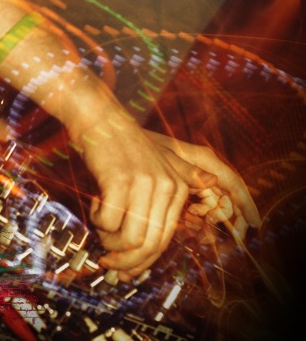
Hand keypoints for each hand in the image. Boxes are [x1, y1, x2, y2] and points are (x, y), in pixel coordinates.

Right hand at [73, 104, 218, 279]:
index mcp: (177, 187)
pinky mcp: (120, 180)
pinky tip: (95, 204)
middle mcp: (166, 186)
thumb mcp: (160, 160)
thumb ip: (178, 183)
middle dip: (124, 262)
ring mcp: (144, 183)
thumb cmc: (123, 143)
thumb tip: (193, 201)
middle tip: (106, 261)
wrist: (99, 117)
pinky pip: (109, 222)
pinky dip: (98, 221)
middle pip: (148, 245)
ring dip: (109, 241)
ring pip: (130, 239)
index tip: (124, 270)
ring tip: (100, 226)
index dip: (142, 261)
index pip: (164, 241)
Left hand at [144, 130, 260, 240]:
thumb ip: (189, 170)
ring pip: (214, 206)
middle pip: (227, 197)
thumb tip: (215, 181)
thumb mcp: (164, 157)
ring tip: (198, 226)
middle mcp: (203, 171)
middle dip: (230, 218)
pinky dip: (198, 220)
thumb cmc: (143, 145)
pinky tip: (189, 224)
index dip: (246, 203)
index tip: (255, 223)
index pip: (233, 182)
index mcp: (204, 160)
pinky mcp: (184, 191)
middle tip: (225, 234)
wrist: (122, 143)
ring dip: (211, 221)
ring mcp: (195, 181)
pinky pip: (200, 209)